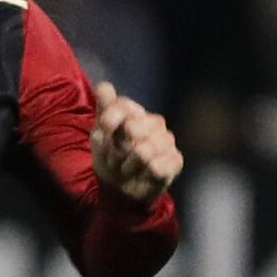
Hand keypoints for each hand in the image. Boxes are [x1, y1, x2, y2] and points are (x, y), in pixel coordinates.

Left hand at [90, 80, 183, 202]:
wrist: (121, 191)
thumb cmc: (111, 160)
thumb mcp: (100, 137)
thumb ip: (104, 111)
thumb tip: (105, 85)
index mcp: (136, 114)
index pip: (124, 105)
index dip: (110, 118)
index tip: (103, 129)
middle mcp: (155, 124)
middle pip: (133, 127)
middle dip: (117, 147)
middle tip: (115, 157)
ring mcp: (167, 142)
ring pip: (144, 149)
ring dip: (128, 164)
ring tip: (126, 168)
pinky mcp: (175, 161)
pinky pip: (156, 166)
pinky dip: (143, 173)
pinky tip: (143, 174)